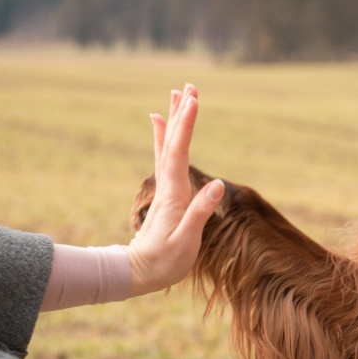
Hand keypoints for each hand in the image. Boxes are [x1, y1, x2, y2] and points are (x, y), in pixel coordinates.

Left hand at [125, 84, 223, 296]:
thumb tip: (218, 183)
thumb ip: (200, 213)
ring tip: (178, 94)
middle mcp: (168, 184)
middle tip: (188, 85)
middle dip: (181, 113)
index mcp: (175, 194)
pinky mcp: (167, 192)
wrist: (139, 273)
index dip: (186, 125)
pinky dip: (163, 136)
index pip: (179, 152)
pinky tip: (159, 122)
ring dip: (173, 119)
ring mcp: (166, 187)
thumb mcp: (186, 242)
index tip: (193, 101)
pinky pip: (164, 155)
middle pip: (172, 141)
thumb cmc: (165, 261)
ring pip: (168, 145)